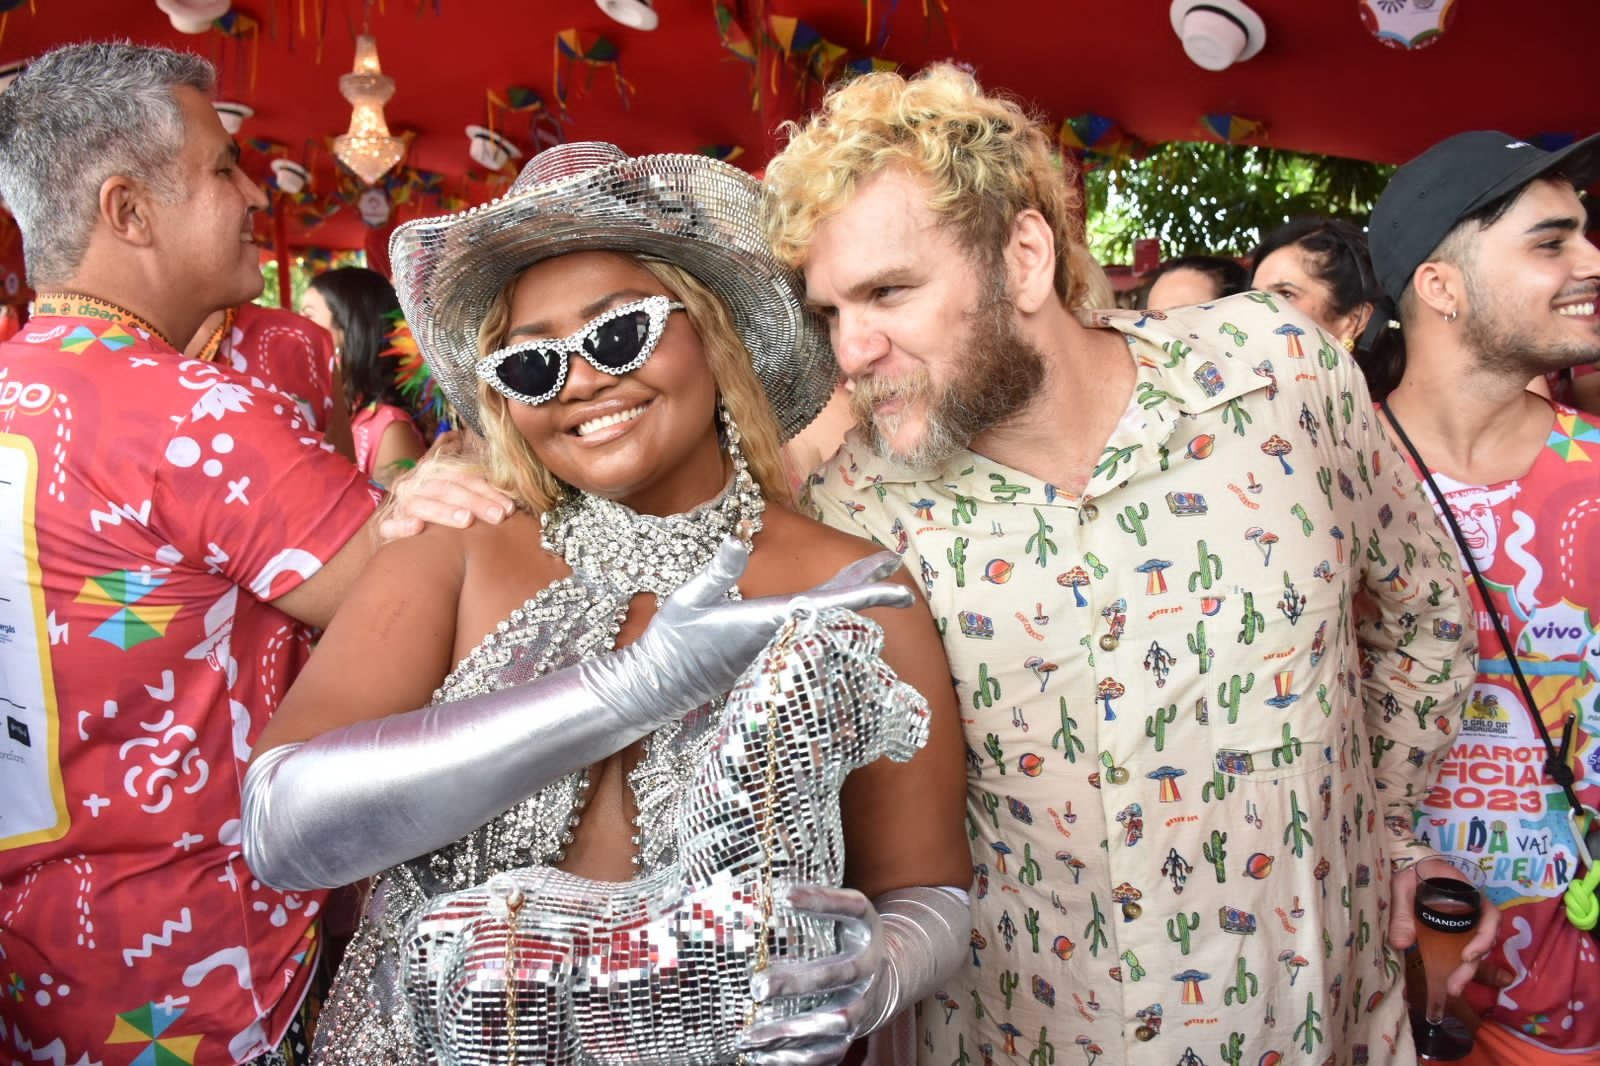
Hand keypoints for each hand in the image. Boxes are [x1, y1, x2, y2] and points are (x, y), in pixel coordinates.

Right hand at [378, 432, 515, 539]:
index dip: (487, 490)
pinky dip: (402, 525)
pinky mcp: (386, 526)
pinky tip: (418, 527)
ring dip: (444, 511)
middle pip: (446, 489)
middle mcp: (414, 484)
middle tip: (498, 516)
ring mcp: (399, 505)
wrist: (402, 530)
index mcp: (431, 473)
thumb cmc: (438, 513)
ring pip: (421, 504)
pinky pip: (390, 525)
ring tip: (466, 520)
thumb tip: (501, 488)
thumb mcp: (455, 494)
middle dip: (475, 502)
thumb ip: (474, 486)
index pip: (462, 477)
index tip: (509, 508)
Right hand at [589, 540, 913, 725]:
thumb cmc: (670, 642)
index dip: (862, 593)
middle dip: (866, 595)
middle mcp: (779, 637)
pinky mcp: (766, 653)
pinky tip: (832, 605)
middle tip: (903, 585)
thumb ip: (716, 572)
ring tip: (874, 580)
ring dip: (847, 601)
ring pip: (821, 621)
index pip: (825, 604)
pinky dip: (824, 614)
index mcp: (767, 620)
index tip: (895, 584)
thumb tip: (738, 539)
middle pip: (833, 612)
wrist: (659, 685)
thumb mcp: (687, 600)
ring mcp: (775, 647)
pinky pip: (805, 630)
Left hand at [738, 884, 882, 1065]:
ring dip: (789, 1030)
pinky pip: (826, 1053)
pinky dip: (794, 1059)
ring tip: (748, 1034)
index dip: (822, 900)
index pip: (851, 907)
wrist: (884, 977)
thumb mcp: (843, 911)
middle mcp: (869, 968)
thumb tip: (767, 885)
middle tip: (758, 986)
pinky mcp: (851, 1035)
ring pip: (833, 1022)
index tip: (785, 895)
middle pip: (840, 976)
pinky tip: (758, 1056)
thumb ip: (817, 900)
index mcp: (866, 929)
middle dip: (799, 983)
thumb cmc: (847, 938)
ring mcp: (863, 1004)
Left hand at [1388, 858, 1501, 997]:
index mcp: (1467, 893)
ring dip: (1466, 971)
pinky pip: (1464, 950)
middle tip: (1454, 986)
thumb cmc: (1411, 873)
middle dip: (1471, 967)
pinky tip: (1446, 981)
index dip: (1486, 937)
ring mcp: (1466, 923)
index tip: (1467, 956)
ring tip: (1451, 989)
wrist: (1410, 869)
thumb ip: (1401, 912)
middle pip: (1484, 941)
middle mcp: (1474, 910)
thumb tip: (1401, 944)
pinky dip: (1458, 965)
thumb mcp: (1402, 886)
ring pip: (1476, 950)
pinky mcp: (1457, 933)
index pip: (1491, 915)